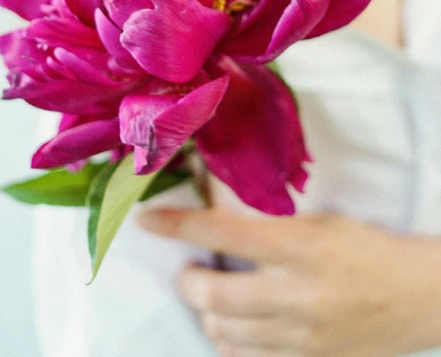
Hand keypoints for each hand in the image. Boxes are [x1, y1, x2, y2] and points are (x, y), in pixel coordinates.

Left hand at [137, 206, 440, 356]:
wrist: (417, 297)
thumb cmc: (367, 249)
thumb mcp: (321, 223)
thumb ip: (271, 226)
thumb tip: (217, 217)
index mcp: (301, 246)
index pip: (224, 233)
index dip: (178, 226)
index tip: (147, 220)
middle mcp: (297, 294)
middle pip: (214, 296)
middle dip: (186, 282)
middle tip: (186, 272)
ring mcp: (301, 336)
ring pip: (225, 334)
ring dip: (207, 314)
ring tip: (210, 300)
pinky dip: (230, 344)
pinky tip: (234, 329)